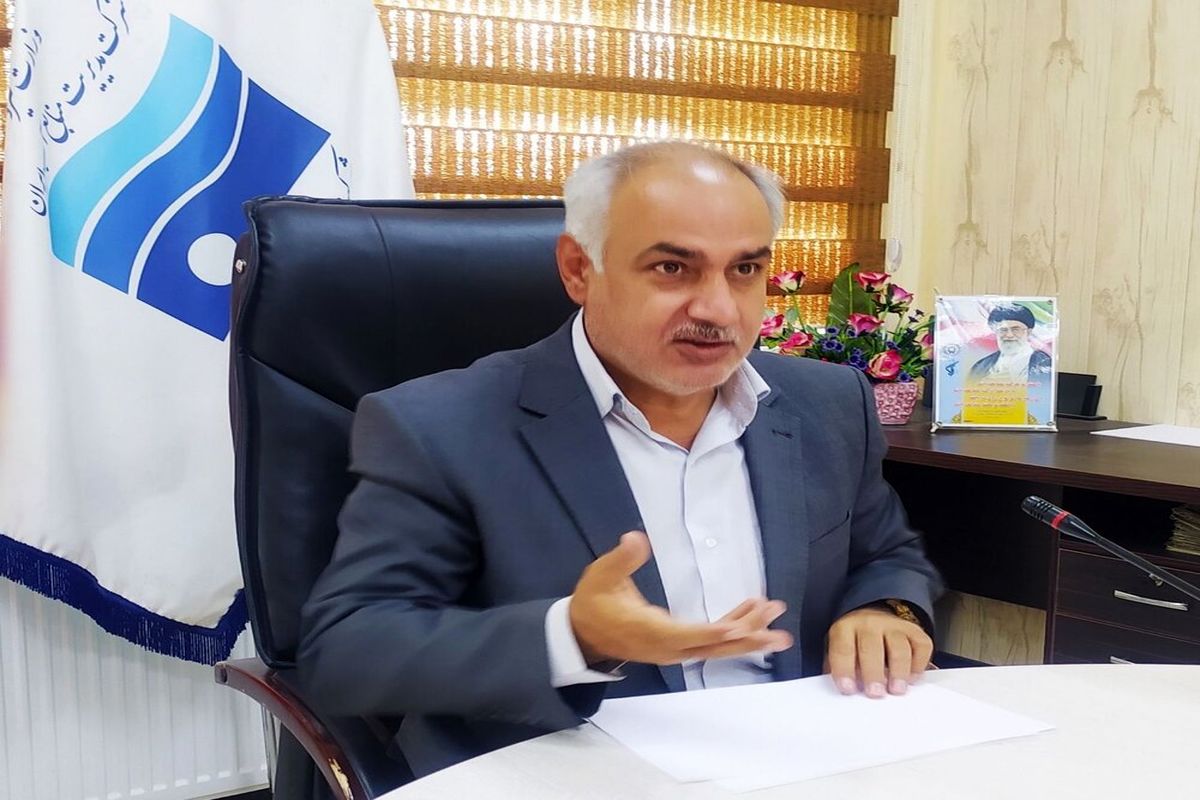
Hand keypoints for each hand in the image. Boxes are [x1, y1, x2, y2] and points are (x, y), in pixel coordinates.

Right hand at [569, 531, 793, 665]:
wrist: (582, 634)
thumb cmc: (593, 603)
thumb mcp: (601, 576)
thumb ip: (622, 559)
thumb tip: (636, 539)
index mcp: (649, 630)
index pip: (686, 635)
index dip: (713, 633)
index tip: (739, 628)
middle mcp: (667, 646)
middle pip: (712, 646)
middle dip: (746, 636)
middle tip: (777, 625)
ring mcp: (674, 649)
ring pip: (717, 646)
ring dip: (747, 633)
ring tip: (775, 619)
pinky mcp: (678, 645)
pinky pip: (711, 641)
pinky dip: (733, 629)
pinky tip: (750, 615)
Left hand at [825, 606, 931, 697]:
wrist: (872, 619)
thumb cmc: (855, 643)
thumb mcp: (841, 653)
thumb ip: (843, 670)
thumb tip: (851, 692)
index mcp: (845, 629)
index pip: (843, 648)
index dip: (844, 669)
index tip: (848, 689)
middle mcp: (869, 624)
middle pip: (871, 647)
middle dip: (873, 672)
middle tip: (875, 693)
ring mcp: (893, 625)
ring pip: (899, 647)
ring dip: (898, 671)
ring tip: (896, 690)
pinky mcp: (914, 631)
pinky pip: (921, 646)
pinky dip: (918, 664)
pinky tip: (911, 678)